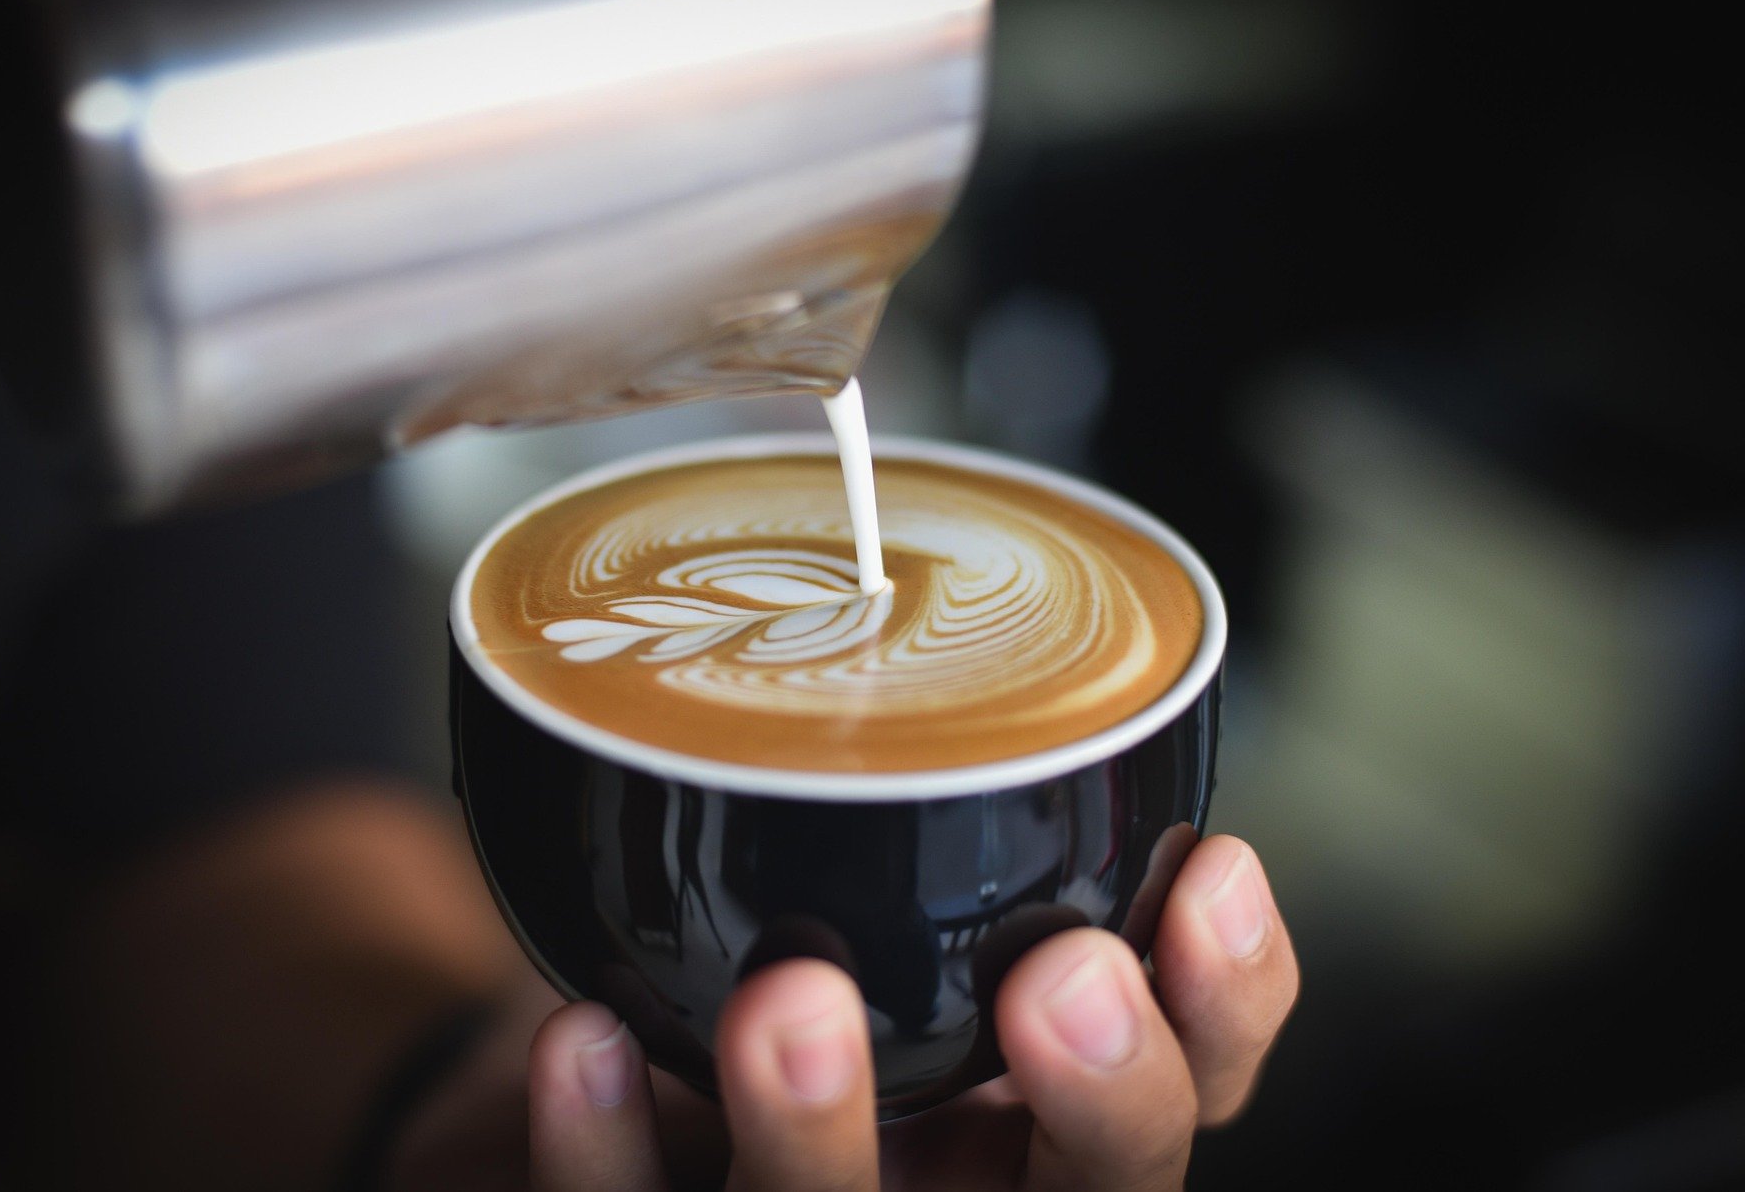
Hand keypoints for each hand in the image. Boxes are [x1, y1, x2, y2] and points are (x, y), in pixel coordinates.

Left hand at [526, 835, 1296, 1191]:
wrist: (606, 1102)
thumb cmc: (800, 983)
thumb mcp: (915, 915)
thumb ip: (971, 841)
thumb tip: (1028, 667)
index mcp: (1034, 1125)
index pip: (1186, 1098)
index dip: (1225, 1012)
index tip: (1209, 871)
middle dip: (1106, 1098)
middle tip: (1062, 974)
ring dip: (818, 1137)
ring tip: (792, 998)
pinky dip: (602, 1145)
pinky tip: (586, 1041)